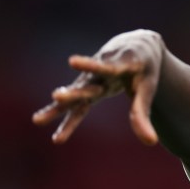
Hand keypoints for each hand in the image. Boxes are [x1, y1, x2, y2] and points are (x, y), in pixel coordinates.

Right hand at [32, 29, 163, 144]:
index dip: (91, 64)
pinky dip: (62, 113)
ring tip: (37, 120)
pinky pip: (75, 102)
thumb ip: (143, 114)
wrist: (136, 45)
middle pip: (86, 83)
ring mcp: (91, 77)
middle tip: (56, 96)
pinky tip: (43, 123)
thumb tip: (152, 143)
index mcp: (121, 64)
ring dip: (60, 105)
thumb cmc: (145, 69)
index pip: (106, 66)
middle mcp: (101, 70)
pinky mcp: (86, 84)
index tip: (72, 62)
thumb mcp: (147, 88)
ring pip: (74, 92)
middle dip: (73, 92)